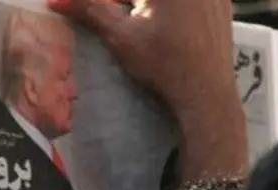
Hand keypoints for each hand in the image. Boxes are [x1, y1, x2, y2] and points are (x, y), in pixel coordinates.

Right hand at [47, 0, 247, 179]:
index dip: (105, 2)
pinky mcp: (223, 2)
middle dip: (123, 4)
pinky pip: (189, 0)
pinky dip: (173, 7)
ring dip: (145, 7)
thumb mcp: (121, 36)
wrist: (207, 93)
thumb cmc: (162, 65)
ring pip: (165, 0)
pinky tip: (166, 25)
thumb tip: (55, 0)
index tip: (97, 9)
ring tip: (135, 19)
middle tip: (113, 13)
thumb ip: (90, 9)